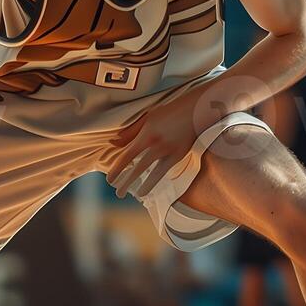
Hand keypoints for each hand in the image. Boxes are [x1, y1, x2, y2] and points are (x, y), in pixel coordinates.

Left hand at [103, 89, 218, 200]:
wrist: (195, 110)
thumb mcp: (147, 118)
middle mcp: (157, 145)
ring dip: (144, 186)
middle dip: (126, 182)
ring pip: (154, 174)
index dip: (117, 169)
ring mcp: (169, 151)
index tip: (109, 180)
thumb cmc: (169, 112)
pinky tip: (150, 186)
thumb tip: (113, 143)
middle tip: (118, 194)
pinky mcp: (180, 155)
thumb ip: (130, 132)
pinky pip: (165, 171)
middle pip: (138, 168)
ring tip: (137, 195)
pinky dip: (156, 179)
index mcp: (146, 134)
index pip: (127, 156)